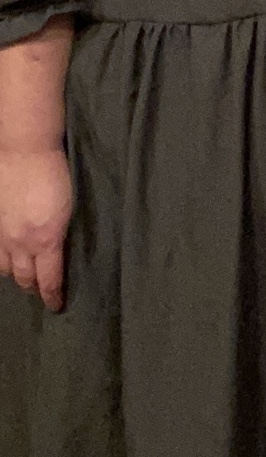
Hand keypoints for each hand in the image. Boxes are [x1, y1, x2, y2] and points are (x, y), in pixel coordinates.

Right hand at [0, 147, 71, 312]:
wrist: (25, 150)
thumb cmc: (55, 173)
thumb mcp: (68, 208)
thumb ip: (60, 234)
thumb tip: (57, 250)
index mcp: (46, 240)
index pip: (49, 279)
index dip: (52, 296)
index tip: (56, 306)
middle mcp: (22, 243)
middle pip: (25, 277)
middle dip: (34, 288)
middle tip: (40, 292)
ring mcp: (3, 233)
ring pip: (6, 267)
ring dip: (16, 274)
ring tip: (24, 276)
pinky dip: (3, 258)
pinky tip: (7, 256)